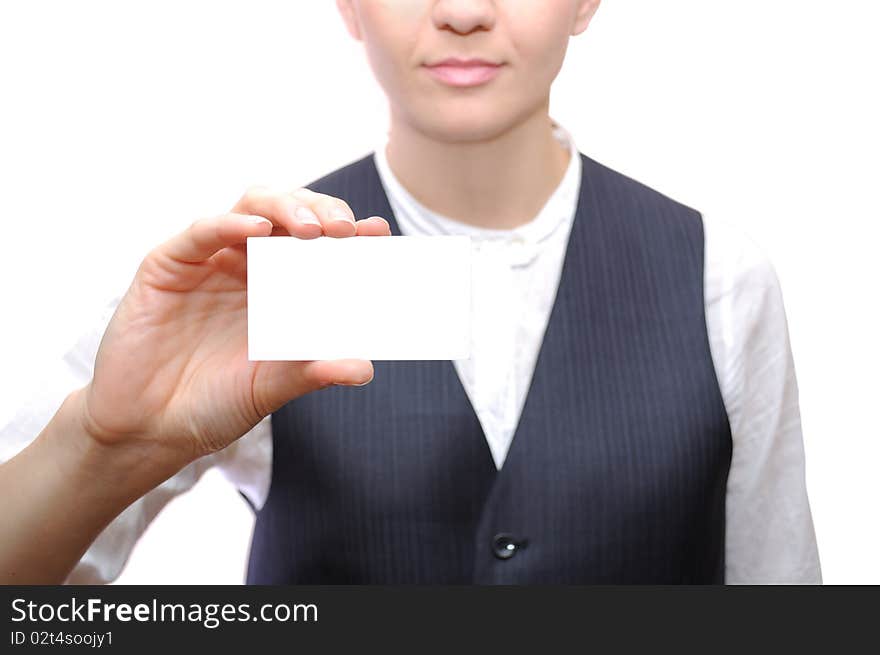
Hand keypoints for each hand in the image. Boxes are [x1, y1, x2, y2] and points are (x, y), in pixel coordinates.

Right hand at [77, 187, 389, 472]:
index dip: (351, 237)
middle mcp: (250, 266)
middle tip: (347, 230)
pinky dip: (231, 224)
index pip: (322, 248)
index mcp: (281, 288)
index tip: (380, 235)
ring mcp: (211, 261)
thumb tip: (365, 368)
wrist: (148, 429)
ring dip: (286, 208)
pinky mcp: (170, 265)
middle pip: (292, 215)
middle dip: (324, 212)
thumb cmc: (214, 404)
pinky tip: (258, 231)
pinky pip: (203, 232)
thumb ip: (313, 372)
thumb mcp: (270, 388)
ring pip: (252, 207)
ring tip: (315, 228)